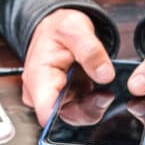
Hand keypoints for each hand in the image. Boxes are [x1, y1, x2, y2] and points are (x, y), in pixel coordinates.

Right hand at [23, 9, 114, 125]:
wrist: (55, 29)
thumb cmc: (58, 28)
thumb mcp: (75, 27)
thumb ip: (90, 50)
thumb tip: (105, 75)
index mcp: (38, 77)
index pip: (46, 112)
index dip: (69, 117)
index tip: (91, 103)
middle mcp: (40, 93)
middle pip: (64, 117)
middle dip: (89, 108)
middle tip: (105, 92)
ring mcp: (50, 99)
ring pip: (74, 117)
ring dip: (92, 105)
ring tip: (102, 87)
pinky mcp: (61, 101)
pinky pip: (78, 111)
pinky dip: (90, 103)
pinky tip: (95, 89)